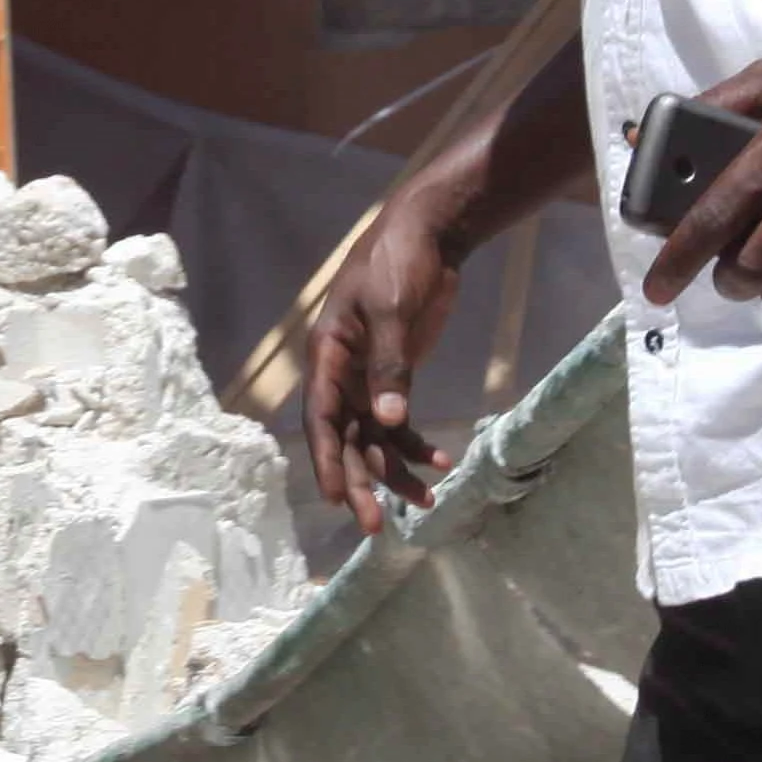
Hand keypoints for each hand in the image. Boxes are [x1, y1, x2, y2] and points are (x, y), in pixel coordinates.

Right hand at [301, 198, 465, 525]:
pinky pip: (399, 422)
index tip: (336, 497)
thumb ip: (390, 366)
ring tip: (424, 504)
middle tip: (374, 526)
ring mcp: (368, 378)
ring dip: (394, 471)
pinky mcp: (394, 378)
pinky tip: (441, 462)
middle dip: (360, 481)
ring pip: (373, 438)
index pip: (320, 417)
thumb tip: (387, 421)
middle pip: (345, 438)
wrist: (426, 235)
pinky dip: (416, 445)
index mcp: (327, 354)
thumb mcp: (391, 309)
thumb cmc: (397, 263)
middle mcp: (341, 374)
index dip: (326, 460)